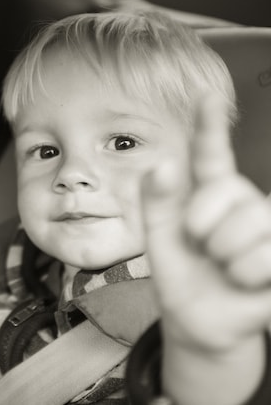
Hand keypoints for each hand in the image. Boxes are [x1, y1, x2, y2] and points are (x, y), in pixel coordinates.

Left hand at [141, 94, 270, 403]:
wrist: (199, 321)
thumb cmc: (180, 274)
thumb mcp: (159, 238)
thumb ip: (156, 200)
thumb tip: (163, 162)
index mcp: (209, 194)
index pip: (212, 154)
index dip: (209, 125)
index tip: (206, 94)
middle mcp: (244, 203)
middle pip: (230, 194)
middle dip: (203, 227)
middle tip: (201, 248)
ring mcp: (268, 230)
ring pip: (253, 226)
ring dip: (226, 256)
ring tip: (223, 267)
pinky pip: (267, 256)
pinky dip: (246, 276)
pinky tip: (243, 282)